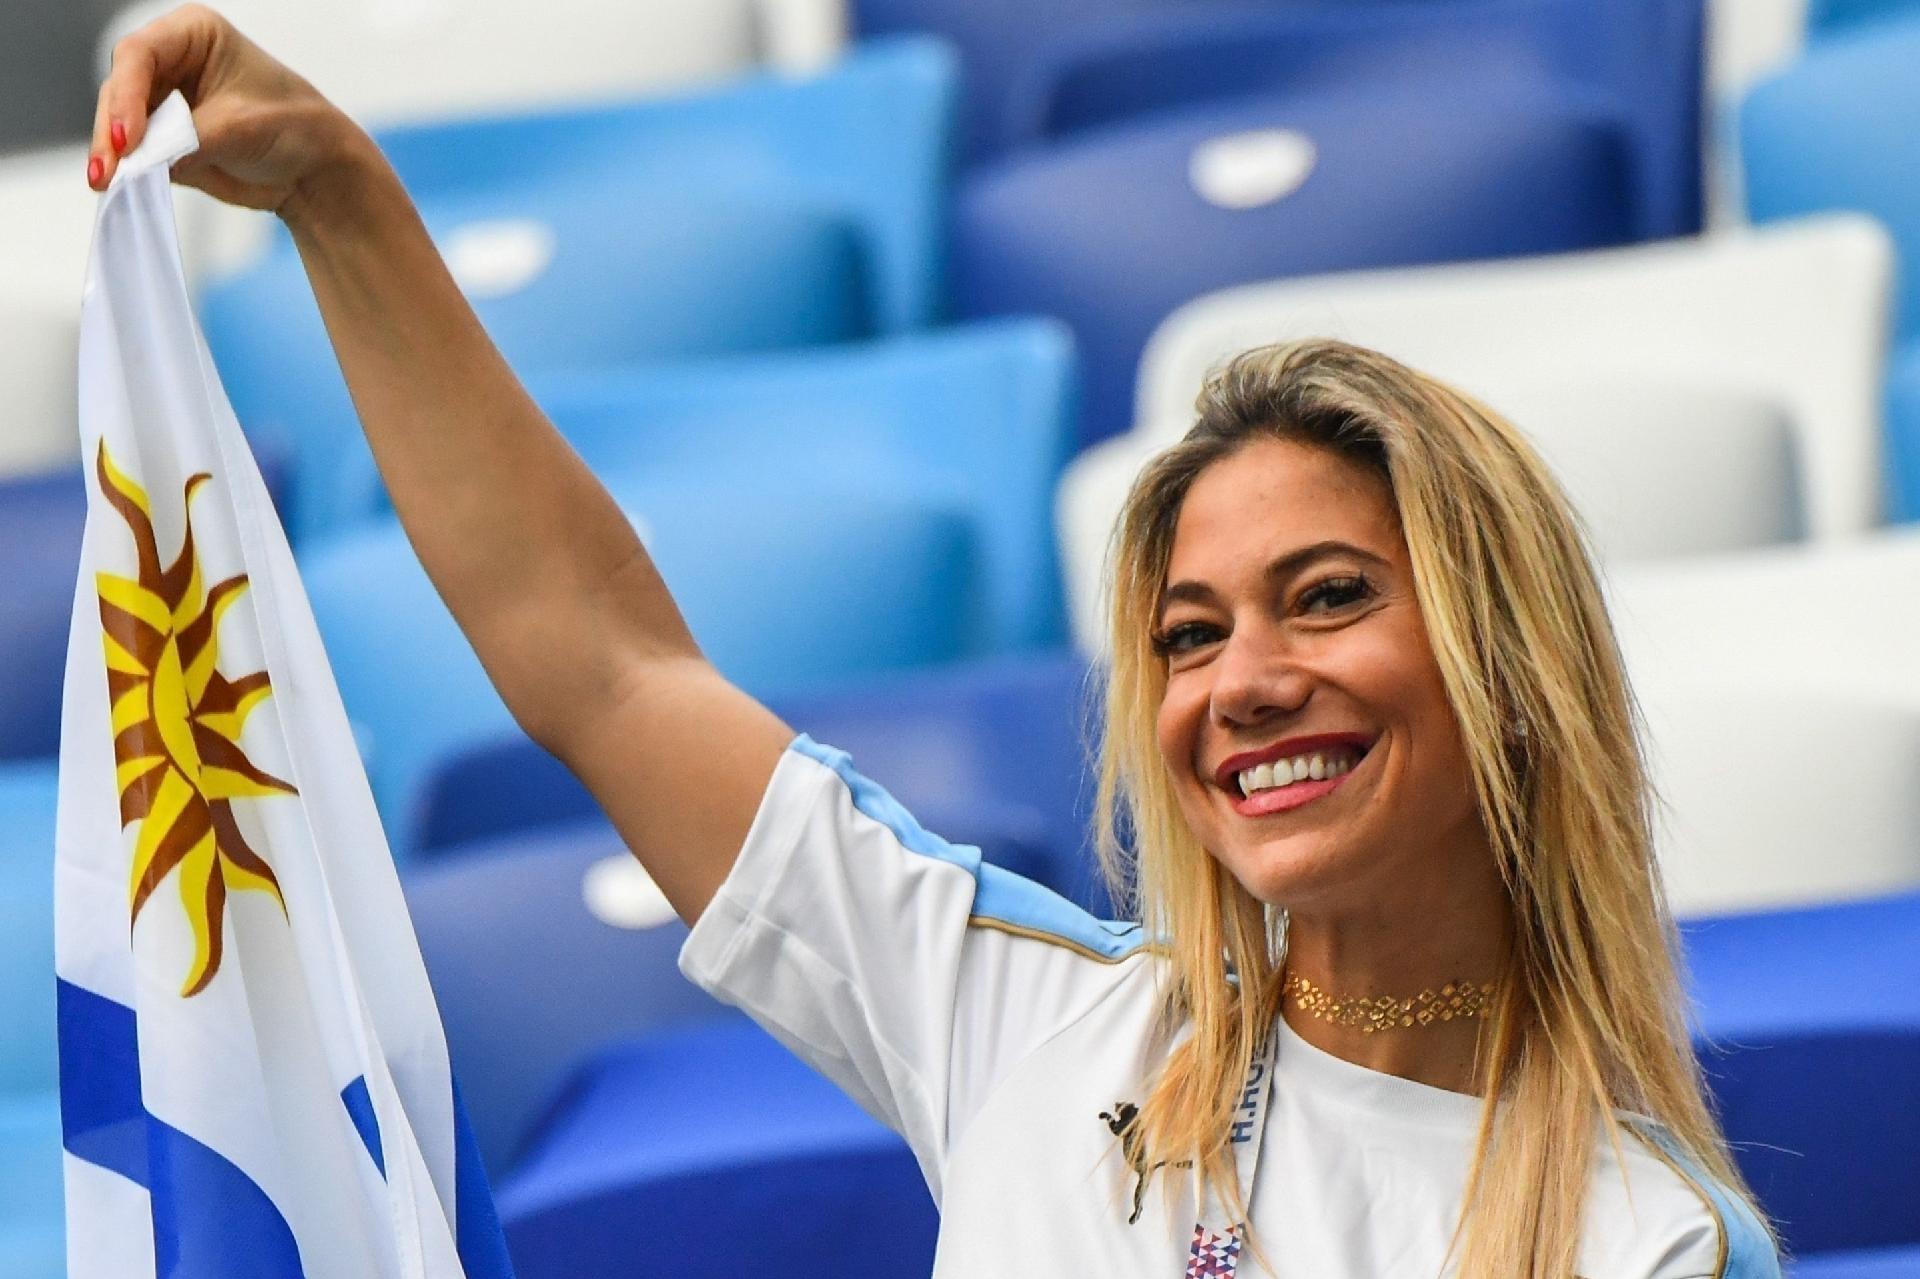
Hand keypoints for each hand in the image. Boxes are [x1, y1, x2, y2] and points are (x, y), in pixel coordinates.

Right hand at [88, 3, 365, 216]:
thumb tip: (139, 161)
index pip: (139, 54)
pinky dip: (125, 170)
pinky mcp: (163, 139)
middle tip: (107, 169)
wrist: (317, 172)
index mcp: (194, 34)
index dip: (126, 94)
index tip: (129, 137)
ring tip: (105, 182)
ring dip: (111, 154)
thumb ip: (187, 140)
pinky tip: (117, 187)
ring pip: (119, 122)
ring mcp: (164, 101)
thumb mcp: (240, 127)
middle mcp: (170, 61)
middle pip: (120, 88)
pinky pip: (134, 152)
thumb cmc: (295, 128)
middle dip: (112, 130)